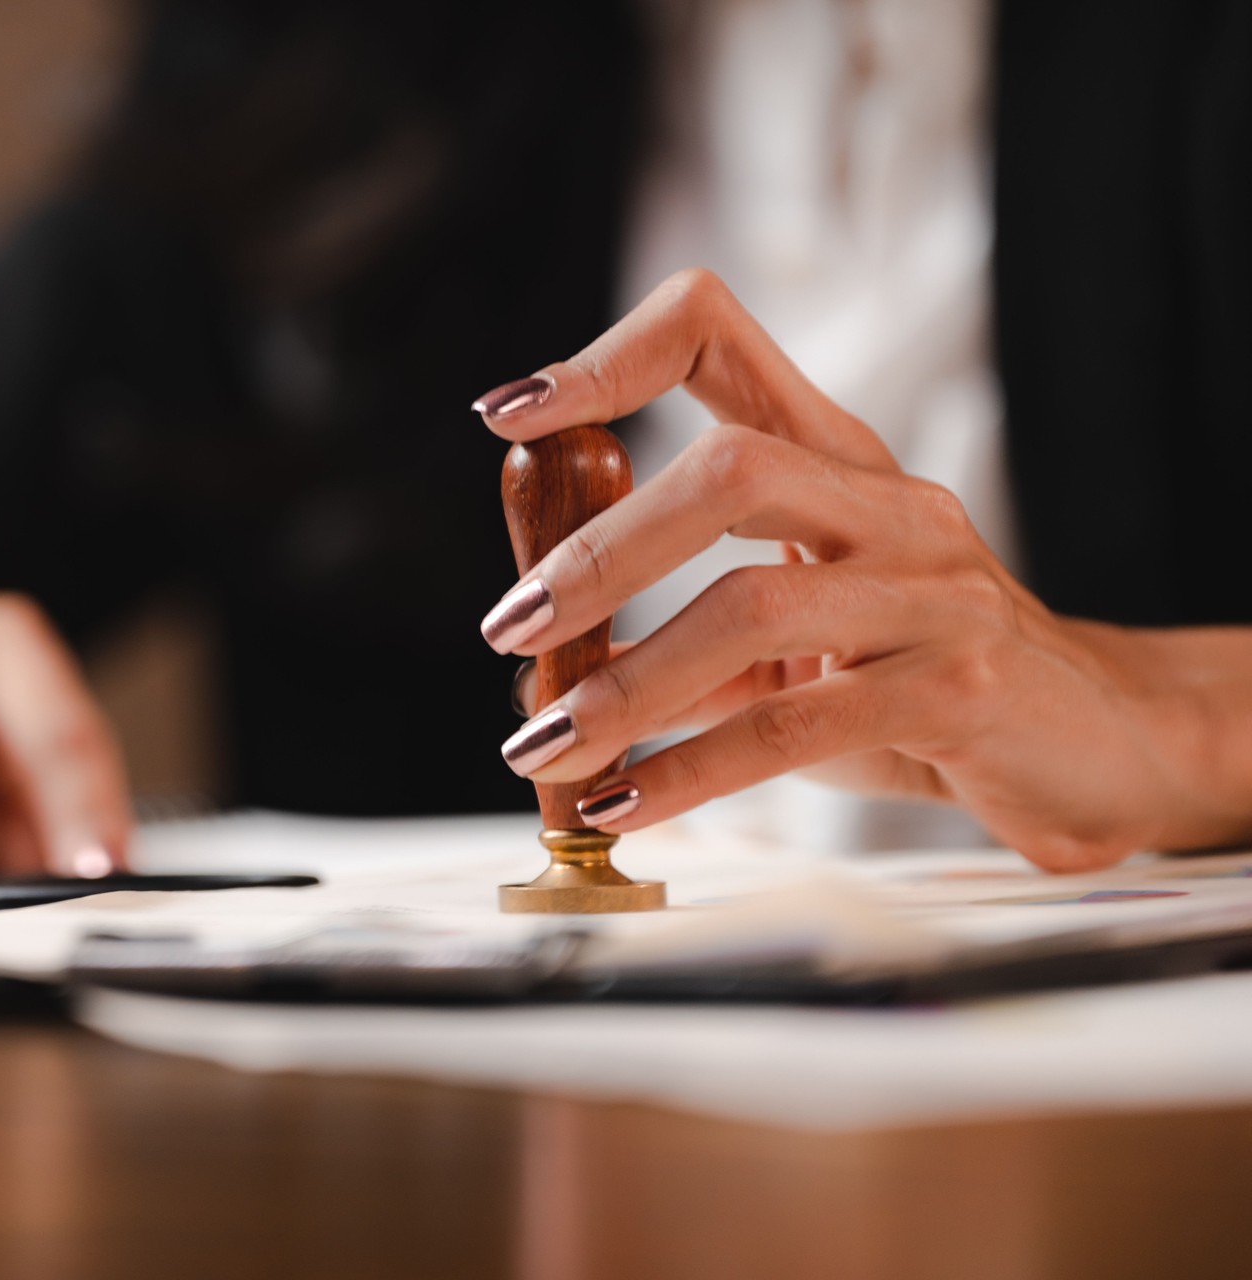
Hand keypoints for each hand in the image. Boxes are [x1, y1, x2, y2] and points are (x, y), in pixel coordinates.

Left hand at [475, 269, 1233, 871]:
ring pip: (752, 609)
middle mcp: (890, 503)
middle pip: (730, 468)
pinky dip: (689, 773)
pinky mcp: (959, 689)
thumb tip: (548, 677)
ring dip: (626, 687)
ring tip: (547, 746)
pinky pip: (794, 728)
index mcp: (839, 462)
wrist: (1096, 745)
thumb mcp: (799, 641)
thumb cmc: (922, 681)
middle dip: (603, 551)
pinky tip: (626, 806)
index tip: (509, 415)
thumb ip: (689, 640)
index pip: (717, 336)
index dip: (607, 360)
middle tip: (513, 626)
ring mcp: (935, 590)